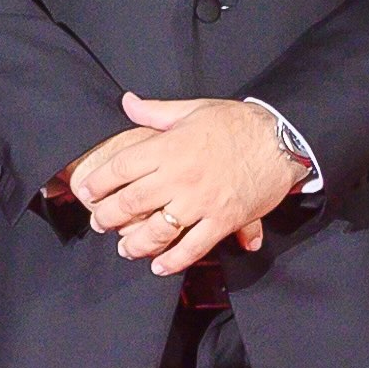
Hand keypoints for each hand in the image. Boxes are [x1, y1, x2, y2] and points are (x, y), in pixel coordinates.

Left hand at [64, 95, 308, 278]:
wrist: (281, 140)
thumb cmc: (237, 123)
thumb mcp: (194, 109)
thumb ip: (156, 111)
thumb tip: (128, 102)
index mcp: (169, 147)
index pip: (121, 168)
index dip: (99, 182)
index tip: (87, 191)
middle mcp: (180, 177)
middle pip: (132, 202)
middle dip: (109, 216)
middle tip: (100, 223)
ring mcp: (201, 202)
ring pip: (158, 231)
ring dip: (135, 243)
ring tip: (125, 248)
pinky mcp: (223, 220)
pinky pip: (193, 247)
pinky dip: (174, 260)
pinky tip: (159, 265)